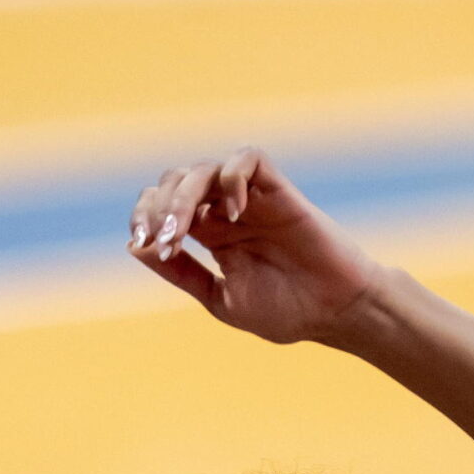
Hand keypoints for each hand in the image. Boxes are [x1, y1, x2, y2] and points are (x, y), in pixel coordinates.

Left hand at [128, 148, 383, 344]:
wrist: (336, 313)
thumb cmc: (288, 311)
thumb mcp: (220, 298)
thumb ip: (182, 273)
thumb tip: (137, 248)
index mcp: (210, 235)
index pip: (162, 204)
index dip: (143, 216)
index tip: (142, 244)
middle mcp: (227, 211)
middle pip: (175, 181)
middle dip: (159, 207)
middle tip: (165, 240)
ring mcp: (252, 200)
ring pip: (203, 169)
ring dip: (182, 196)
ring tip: (184, 230)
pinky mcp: (279, 192)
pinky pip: (248, 159)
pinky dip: (232, 177)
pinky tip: (231, 212)